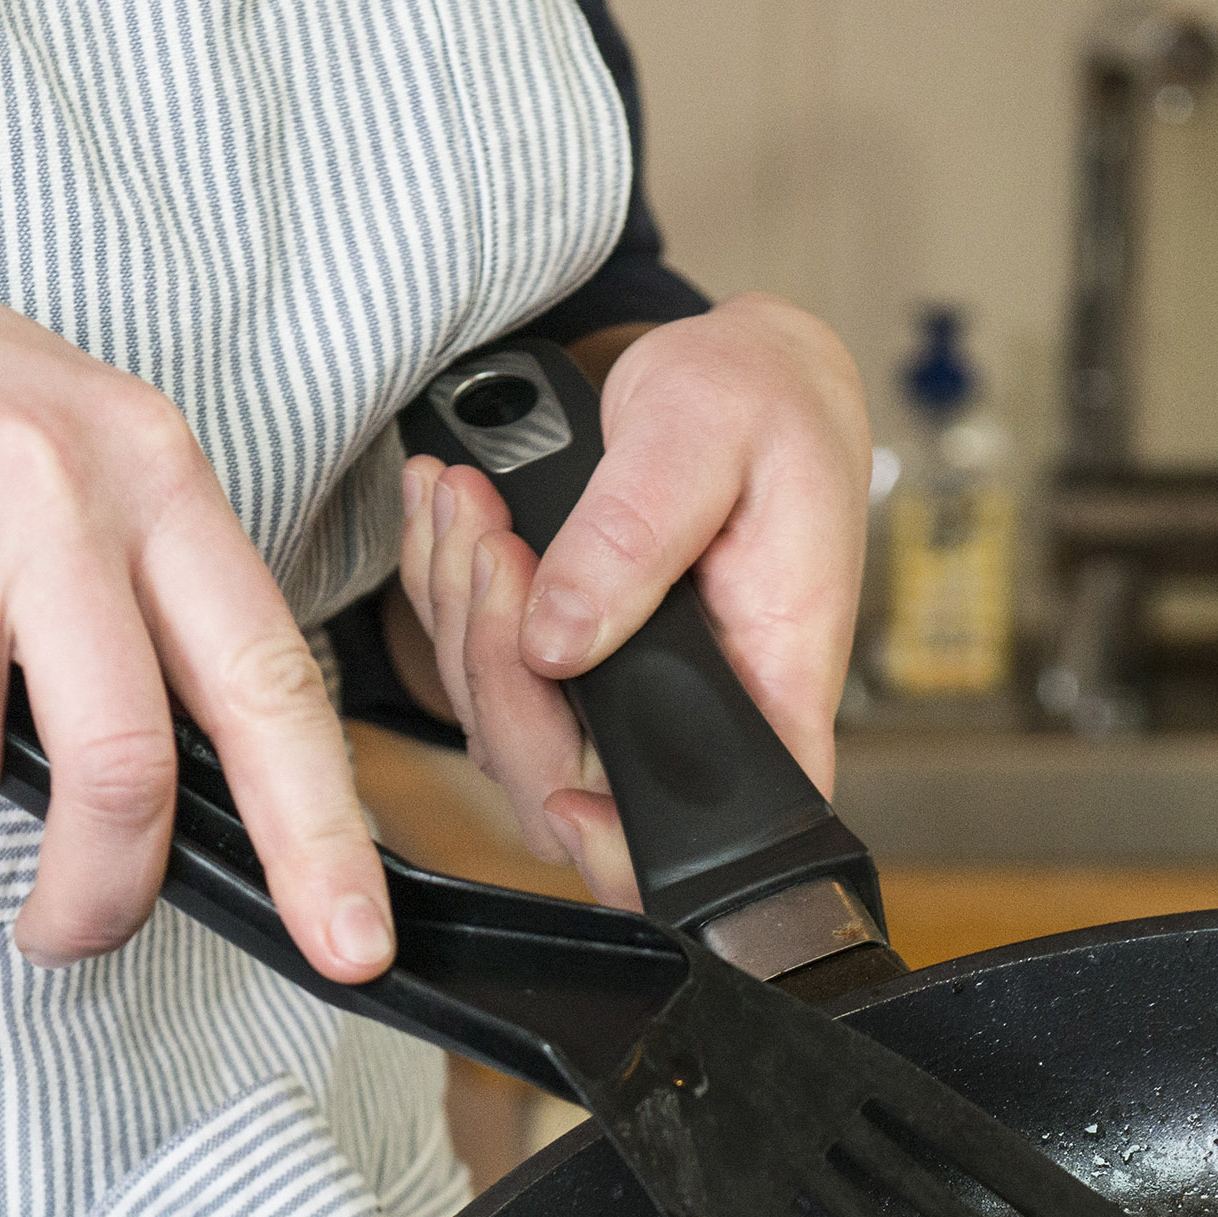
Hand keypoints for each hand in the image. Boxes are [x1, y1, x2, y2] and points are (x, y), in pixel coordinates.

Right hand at [0, 213, 388, 977]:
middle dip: (95, 893)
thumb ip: (137, 588)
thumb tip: (208, 777)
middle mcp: (57, 485)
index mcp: (148, 464)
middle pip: (122, 769)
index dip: (319, 831)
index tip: (350, 939)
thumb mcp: (57, 446)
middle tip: (65, 933)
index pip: (267, 678)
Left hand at [390, 298, 865, 907]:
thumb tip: (561, 638)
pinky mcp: (569, 663)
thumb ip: (639, 534)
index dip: (622, 846)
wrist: (737, 370)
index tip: (559, 789)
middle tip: (488, 535)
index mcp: (771, 684)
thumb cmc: (759, 397)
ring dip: (458, 608)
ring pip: (500, 724)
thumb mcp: (709, 433)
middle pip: (563, 784)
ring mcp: (624, 697)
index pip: (713, 832)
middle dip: (495, 666)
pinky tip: (457, 509)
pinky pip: (476, 663)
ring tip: (468, 497)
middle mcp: (696, 713)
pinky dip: (446, 585)